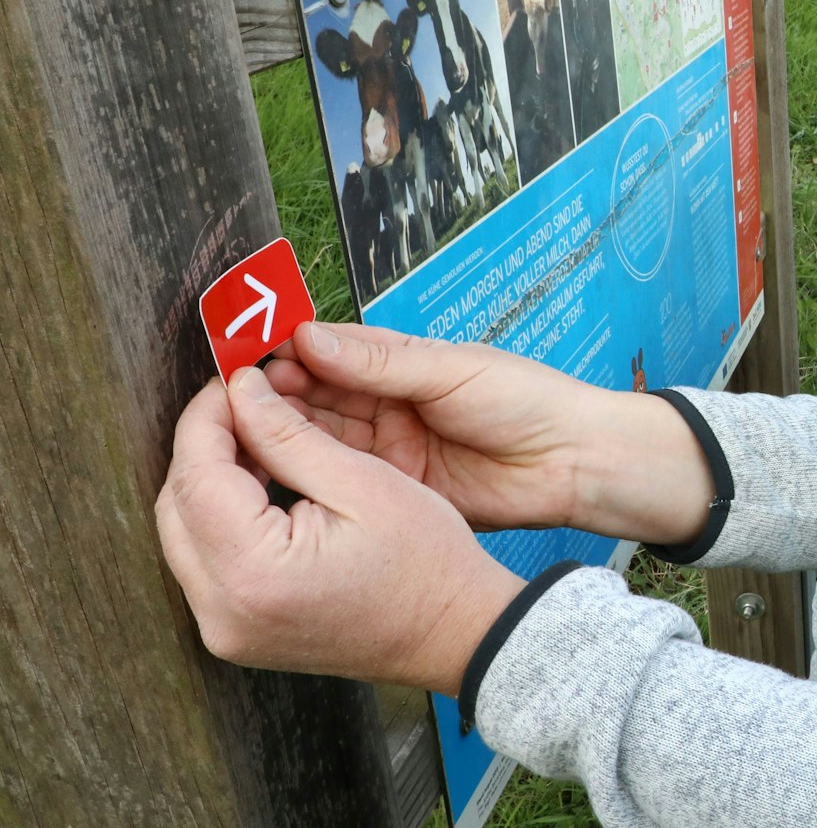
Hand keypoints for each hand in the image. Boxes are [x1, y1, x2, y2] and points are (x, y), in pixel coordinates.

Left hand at [156, 369, 524, 692]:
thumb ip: (288, 435)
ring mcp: (225, 630)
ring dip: (211, 482)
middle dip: (206, 447)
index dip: (207, 418)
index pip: (196, 476)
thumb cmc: (426, 562)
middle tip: (249, 406)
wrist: (454, 633)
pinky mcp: (234, 633)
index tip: (234, 381)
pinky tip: (261, 490)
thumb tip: (240, 390)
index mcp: (254, 573)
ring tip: (261, 445)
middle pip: (177, 505)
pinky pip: (204, 562)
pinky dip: (222, 519)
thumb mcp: (363, 482)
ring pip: (183, 532)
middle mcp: (223, 611)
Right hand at [267, 321, 605, 531]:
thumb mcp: (450, 372)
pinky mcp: (396, 490)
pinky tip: (269, 470)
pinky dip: (306, 474)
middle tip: (231, 396)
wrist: (574, 464)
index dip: (287, 352)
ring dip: (282, 434)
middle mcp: (387, 406)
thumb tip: (306, 337)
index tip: (244, 354)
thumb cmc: (526, 401)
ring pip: (321, 439)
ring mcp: (389, 450)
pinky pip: (342, 481)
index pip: (329, 352)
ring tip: (239, 429)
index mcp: (402, 366)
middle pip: (315, 397)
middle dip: (274, 395)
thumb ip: (380, 363)